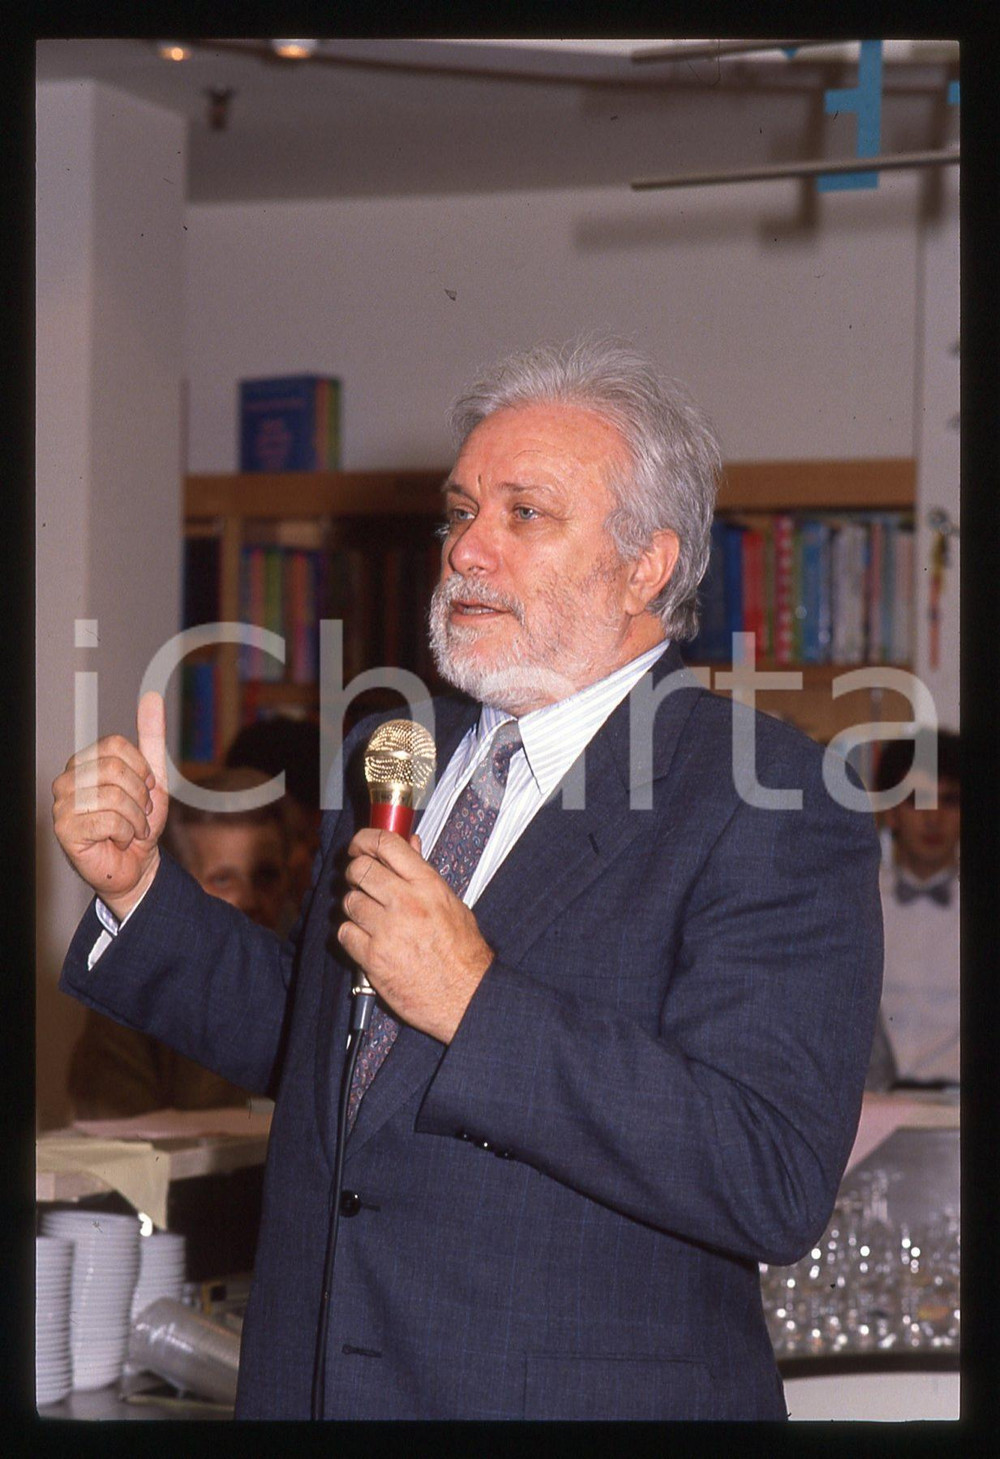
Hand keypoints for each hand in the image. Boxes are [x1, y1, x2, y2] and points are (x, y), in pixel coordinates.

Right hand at [52, 691, 168, 919]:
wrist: (137, 864)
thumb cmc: (139, 822)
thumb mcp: (153, 777)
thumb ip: (151, 737)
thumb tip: (151, 697)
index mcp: (85, 762)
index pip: (116, 745)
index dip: (141, 769)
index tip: (145, 789)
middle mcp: (68, 779)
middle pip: (115, 769)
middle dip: (140, 795)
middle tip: (138, 813)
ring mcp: (62, 804)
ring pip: (113, 795)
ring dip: (135, 817)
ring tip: (131, 828)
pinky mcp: (64, 829)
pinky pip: (107, 820)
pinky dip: (125, 832)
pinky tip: (119, 840)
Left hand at [338, 829, 493, 1043]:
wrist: (466, 996)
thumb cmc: (463, 952)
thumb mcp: (450, 903)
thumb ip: (424, 873)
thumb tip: (410, 843)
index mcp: (427, 885)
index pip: (387, 844)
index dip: (365, 839)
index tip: (359, 845)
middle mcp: (406, 902)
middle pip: (360, 870)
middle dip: (355, 873)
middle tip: (360, 882)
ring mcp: (387, 930)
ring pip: (349, 902)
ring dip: (354, 907)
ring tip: (369, 917)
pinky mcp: (373, 957)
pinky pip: (344, 933)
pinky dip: (351, 935)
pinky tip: (366, 940)